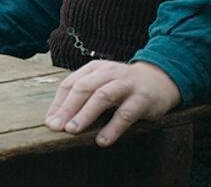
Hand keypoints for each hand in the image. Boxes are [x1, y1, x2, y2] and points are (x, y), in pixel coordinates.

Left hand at [44, 60, 180, 146]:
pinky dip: (113, 128)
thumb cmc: (122, 85)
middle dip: (68, 108)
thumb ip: (81, 96)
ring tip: (73, 131)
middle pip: (83, 88)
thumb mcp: (101, 83)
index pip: (70, 84)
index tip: (50, 122)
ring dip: (85, 114)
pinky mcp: (142, 99)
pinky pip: (126, 114)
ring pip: (102, 97)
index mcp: (94, 69)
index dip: (58, 103)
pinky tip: (102, 141)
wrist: (160, 80)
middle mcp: (108, 73)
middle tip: (57, 127)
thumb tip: (55, 118)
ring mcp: (126, 85)